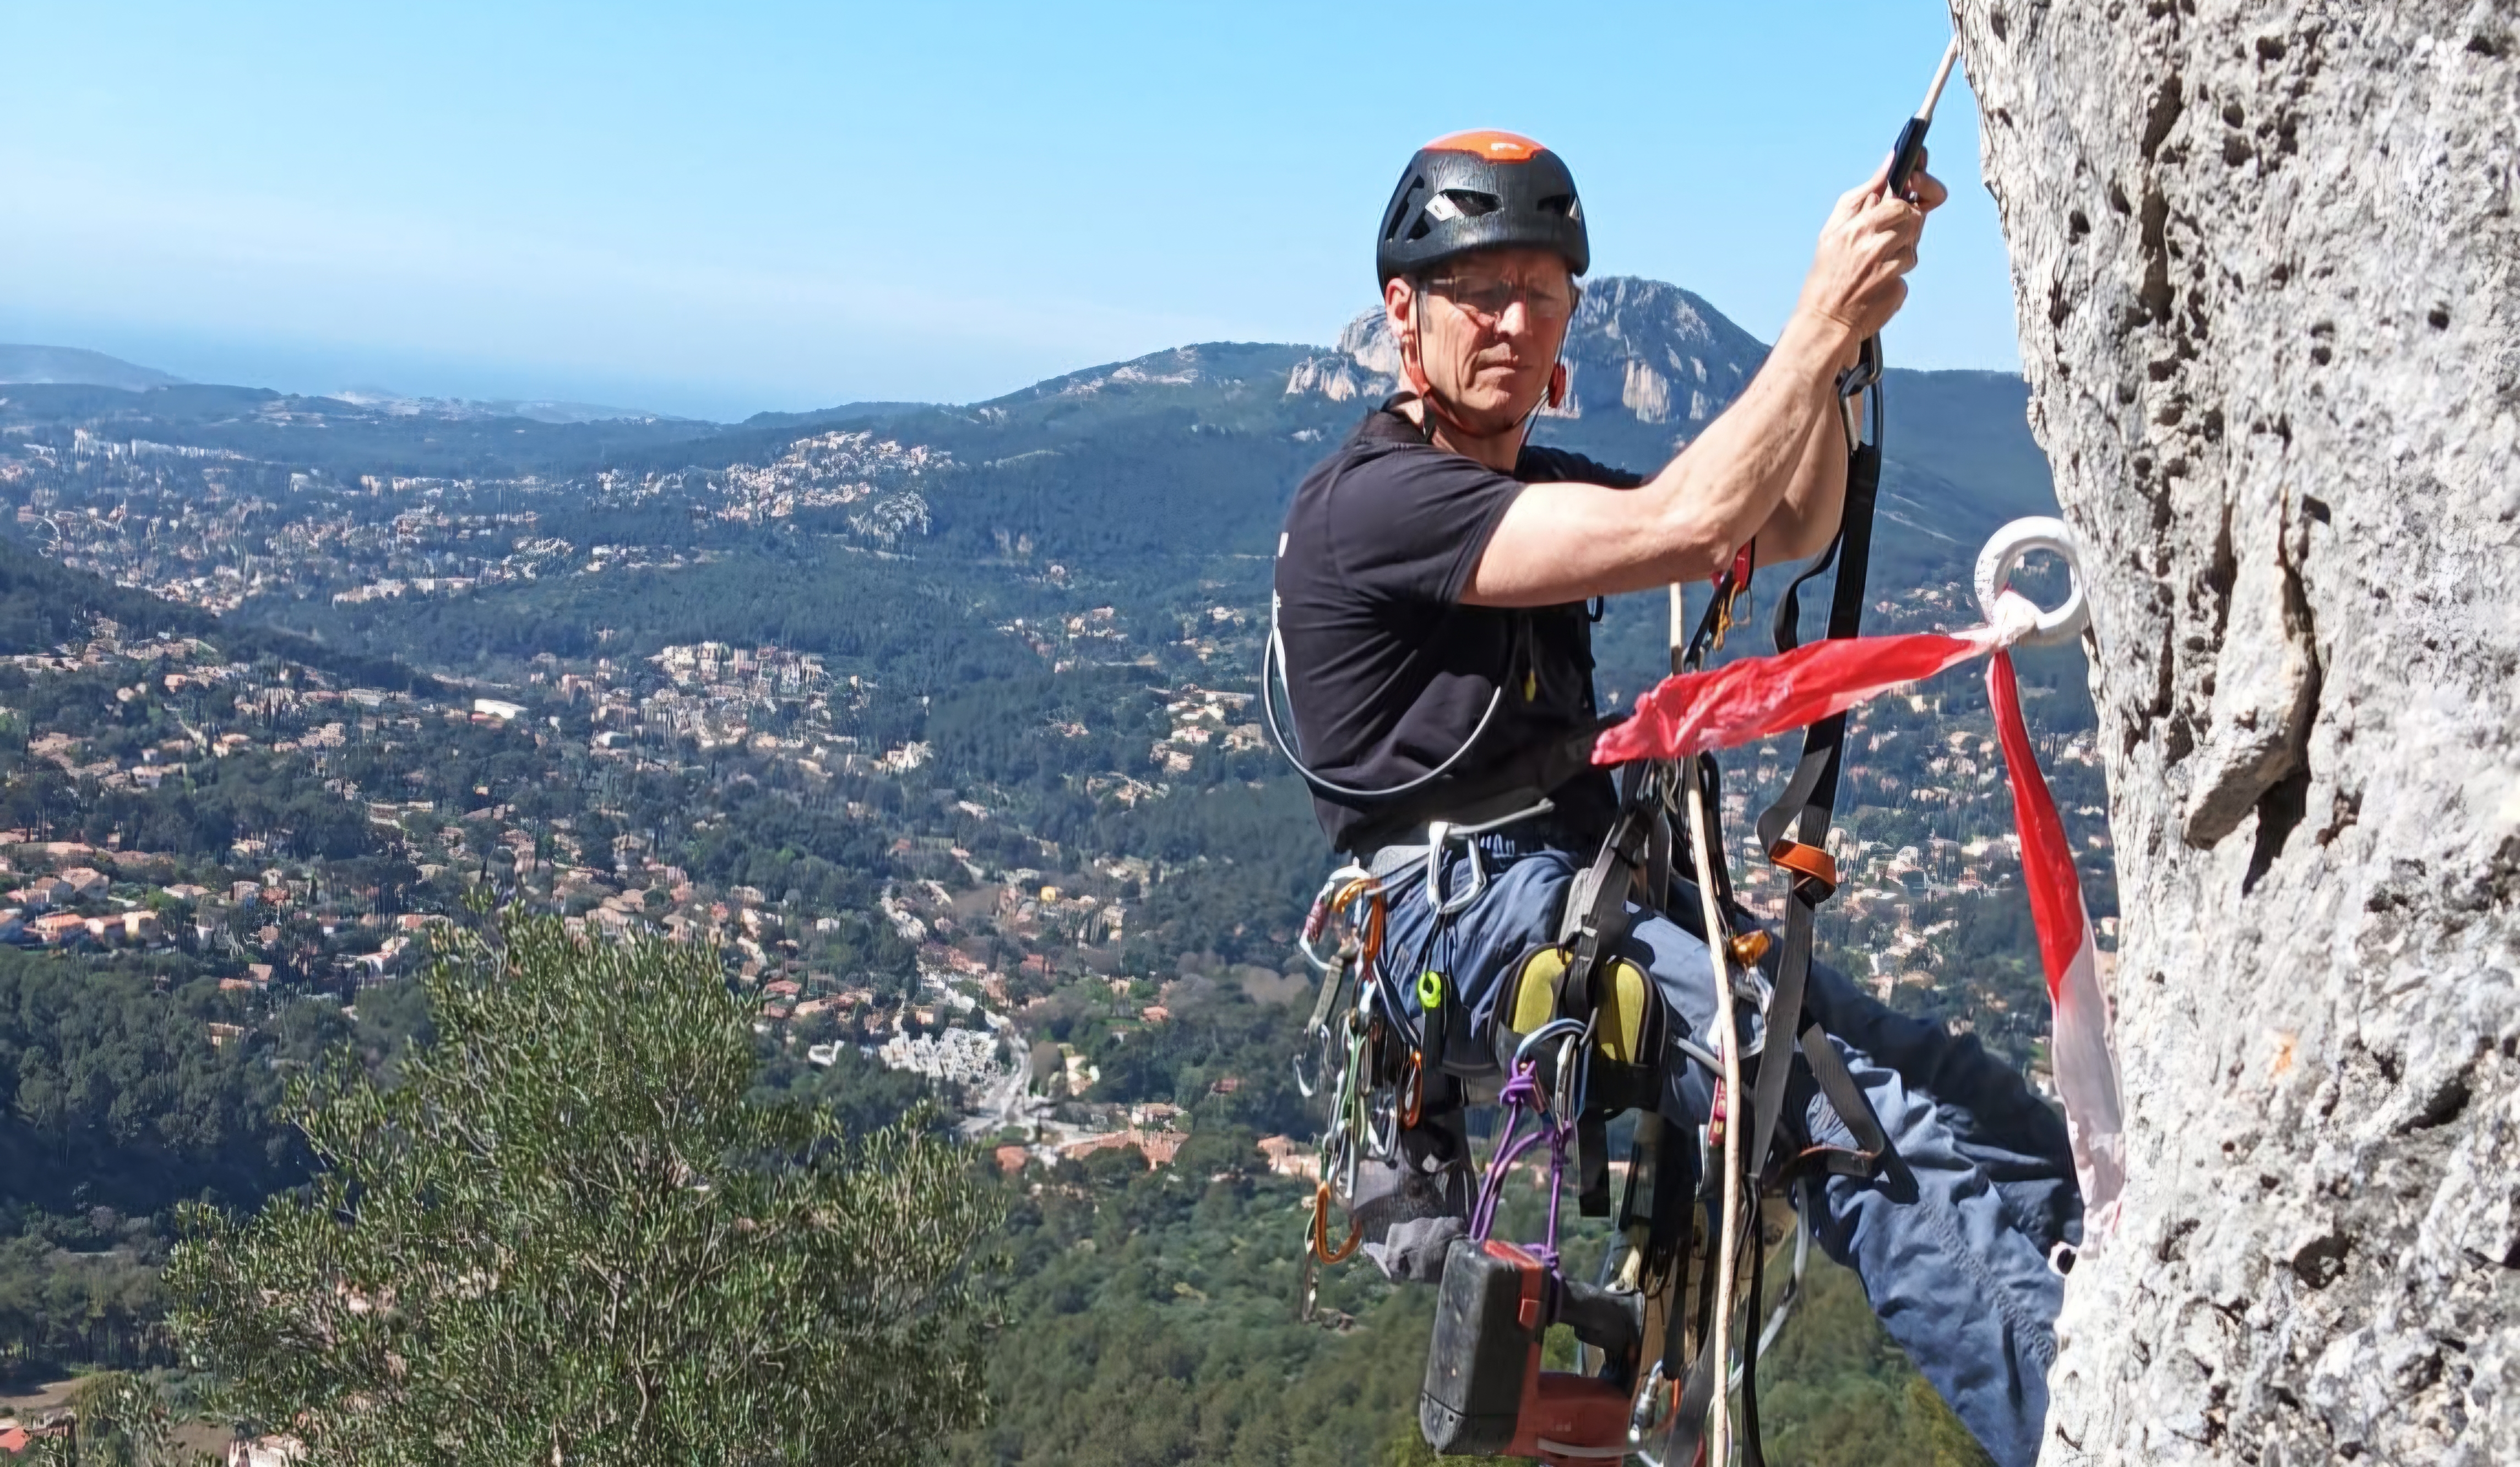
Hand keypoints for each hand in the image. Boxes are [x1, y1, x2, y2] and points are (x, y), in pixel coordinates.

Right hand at [1793, 150, 1938, 342]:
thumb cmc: (1827, 272)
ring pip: (1913, 247)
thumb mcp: (1833, 228)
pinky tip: (1876, 281)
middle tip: (1885, 234)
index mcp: (1858, 228)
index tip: (1907, 195)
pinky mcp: (1899, 290)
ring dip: (1900, 250)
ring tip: (1874, 262)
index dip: (1908, 198)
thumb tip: (1889, 164)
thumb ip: (1862, 194)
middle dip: (1905, 224)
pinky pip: (1908, 272)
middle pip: (1915, 221)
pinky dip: (1896, 273)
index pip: (1901, 203)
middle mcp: (1876, 247)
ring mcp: (1890, 270)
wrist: (1825, 321)